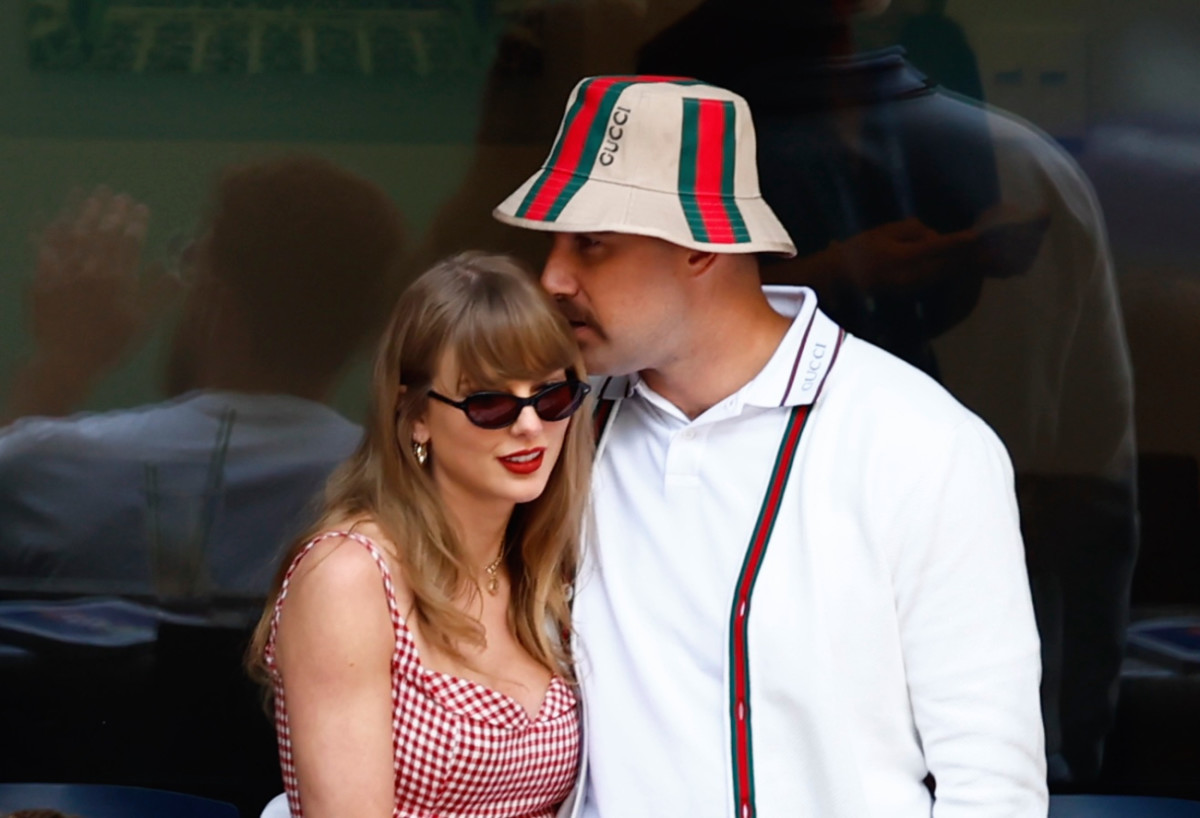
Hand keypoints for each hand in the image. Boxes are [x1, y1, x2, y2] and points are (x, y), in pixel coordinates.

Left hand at [31, 186, 181, 374]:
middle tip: (117, 194)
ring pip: (74, 233)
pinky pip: (43, 247)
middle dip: (111, 210)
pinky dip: (47, 230)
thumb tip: (180, 271)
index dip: (136, 222)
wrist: (65, 362)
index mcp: (118, 280)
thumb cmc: (109, 345)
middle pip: (102, 232)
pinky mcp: (41, 278)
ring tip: (89, 193)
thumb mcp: (142, 323)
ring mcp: (63, 272)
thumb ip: (160, 294)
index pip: (129, 242)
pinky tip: (49, 215)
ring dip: (82, 210)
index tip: (141, 206)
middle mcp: (90, 270)